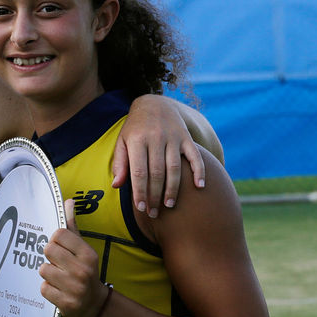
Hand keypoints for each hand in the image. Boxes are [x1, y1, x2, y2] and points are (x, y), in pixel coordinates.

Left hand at [39, 200, 106, 316]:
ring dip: (48, 274)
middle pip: (48, 249)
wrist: (94, 304)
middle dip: (50, 257)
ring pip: (43, 269)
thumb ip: (72, 226)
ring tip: (59, 278)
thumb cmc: (84, 270)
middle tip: (59, 264)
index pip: (59, 233)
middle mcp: (83, 270)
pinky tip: (59, 290)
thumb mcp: (82, 249)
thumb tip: (68, 201)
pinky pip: (43, 288)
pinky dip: (48, 289)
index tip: (60, 248)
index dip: (55, 239)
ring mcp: (75, 288)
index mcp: (88, 254)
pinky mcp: (66, 303)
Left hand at [114, 98, 206, 216]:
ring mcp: (173, 137)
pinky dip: (199, 171)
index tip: (141, 208)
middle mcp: (155, 138)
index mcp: (137, 140)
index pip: (139, 171)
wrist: (154, 103)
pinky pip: (195, 156)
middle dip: (155, 195)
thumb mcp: (123, 142)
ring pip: (174, 168)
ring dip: (173, 189)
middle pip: (157, 173)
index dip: (140, 192)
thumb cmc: (135, 129)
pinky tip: (199, 186)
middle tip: (154, 213)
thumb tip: (117, 186)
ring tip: (170, 205)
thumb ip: (120, 164)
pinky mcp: (186, 137)